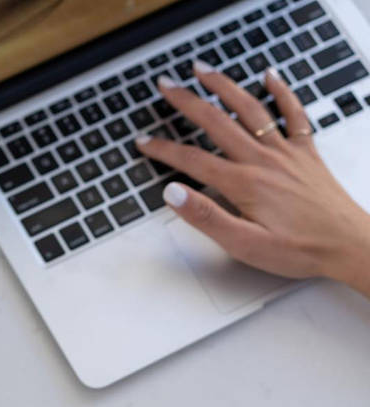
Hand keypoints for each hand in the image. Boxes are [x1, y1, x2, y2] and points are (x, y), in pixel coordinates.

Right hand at [136, 61, 369, 297]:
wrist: (348, 245)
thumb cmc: (299, 249)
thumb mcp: (244, 244)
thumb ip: (206, 217)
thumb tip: (173, 193)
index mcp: (243, 184)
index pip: (191, 160)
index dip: (163, 149)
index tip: (143, 141)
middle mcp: (262, 160)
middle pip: (216, 122)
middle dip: (186, 102)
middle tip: (165, 86)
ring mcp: (285, 152)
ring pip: (249, 109)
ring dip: (223, 86)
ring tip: (203, 71)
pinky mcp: (305, 152)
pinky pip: (293, 113)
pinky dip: (281, 92)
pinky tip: (269, 77)